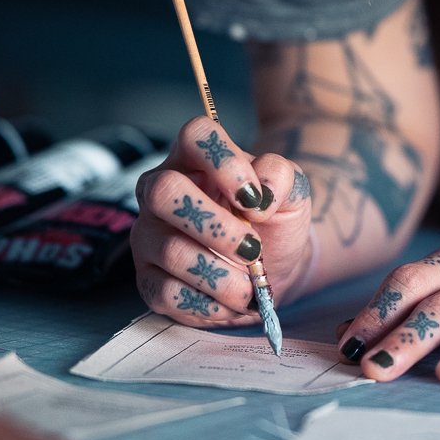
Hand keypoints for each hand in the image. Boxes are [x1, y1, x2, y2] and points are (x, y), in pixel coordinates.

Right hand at [130, 115, 313, 326]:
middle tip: (252, 249)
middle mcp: (161, 189)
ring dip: (220, 275)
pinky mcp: (148, 278)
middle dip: (216, 227)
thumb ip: (282, 177)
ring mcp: (149, 234)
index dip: (223, 162)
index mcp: (196, 157)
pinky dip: (207, 304)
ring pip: (170, 250)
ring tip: (250, 287)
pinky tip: (230, 302)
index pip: (195, 135)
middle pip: (164, 192)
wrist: (272, 265)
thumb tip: (263, 193)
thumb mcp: (290, 192)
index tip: (254, 198)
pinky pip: (166, 293)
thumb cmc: (273, 219)